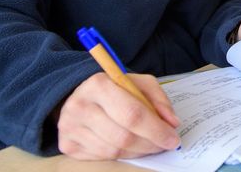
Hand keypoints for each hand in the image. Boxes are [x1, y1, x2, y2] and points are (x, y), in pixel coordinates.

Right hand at [57, 72, 179, 159]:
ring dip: (138, 151)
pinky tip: (131, 147)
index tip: (173, 138)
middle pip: (123, 136)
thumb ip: (158, 99)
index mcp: (99, 84)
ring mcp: (70, 127)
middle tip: (165, 145)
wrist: (79, 95)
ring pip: (113, 151)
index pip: (132, 113)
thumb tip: (172, 123)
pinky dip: (122, 155)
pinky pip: (101, 158)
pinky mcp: (67, 145)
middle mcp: (80, 106)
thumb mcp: (138, 83)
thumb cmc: (114, 89)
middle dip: (150, 144)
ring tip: (150, 145)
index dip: (156, 129)